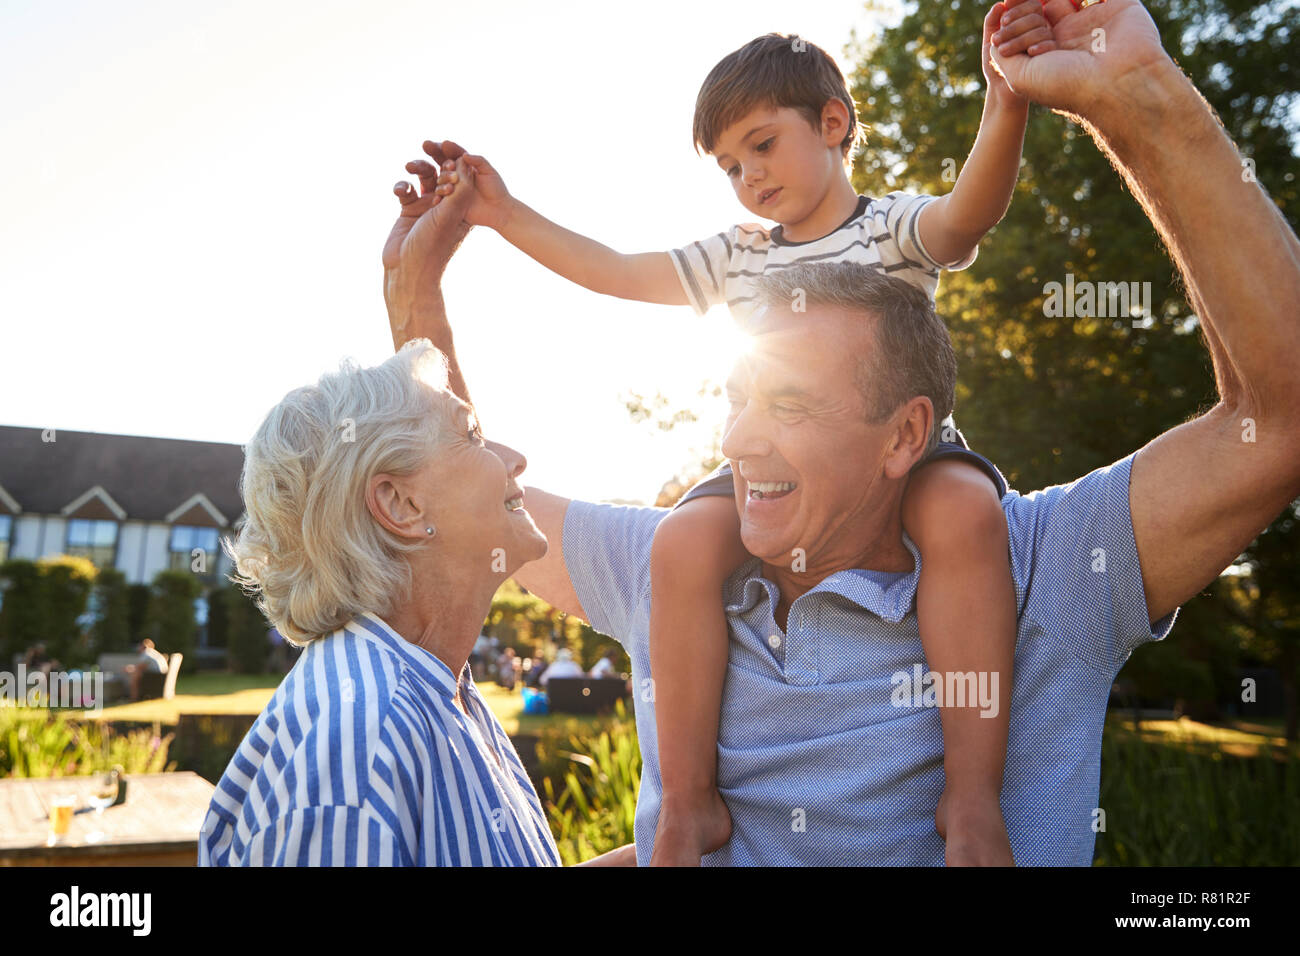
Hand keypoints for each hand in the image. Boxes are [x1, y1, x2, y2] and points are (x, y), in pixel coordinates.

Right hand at [382, 140, 476, 324]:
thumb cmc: (433, 245)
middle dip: (436, 161)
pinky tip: (400, 190)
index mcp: (463, 208)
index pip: (463, 178)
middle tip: (430, 148)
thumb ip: (459, 189)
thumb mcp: (450, 215)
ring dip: (418, 168)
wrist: (408, 269)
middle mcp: (447, 206)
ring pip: (424, 178)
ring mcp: (427, 207)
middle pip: (443, 174)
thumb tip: (465, 162)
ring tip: (411, 166)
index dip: (457, 164)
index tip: (450, 160)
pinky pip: (406, 189)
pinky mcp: (409, 210)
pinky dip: (402, 185)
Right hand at [421, 140, 512, 231]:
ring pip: (442, 180)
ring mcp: (453, 188)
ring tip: (447, 178)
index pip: (455, 154)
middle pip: (444, 163)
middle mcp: (458, 175)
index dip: (449, 148)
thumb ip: (479, 161)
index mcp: (467, 166)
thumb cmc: (497, 190)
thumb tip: (464, 155)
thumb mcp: (490, 173)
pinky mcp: (451, 202)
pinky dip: (438, 196)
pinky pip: (441, 198)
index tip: (443, 144)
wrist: (499, 211)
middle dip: (435, 153)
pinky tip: (436, 195)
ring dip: (442, 177)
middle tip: (427, 145)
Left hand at [983, 1, 1055, 108]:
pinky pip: (1051, 42)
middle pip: (1034, 11)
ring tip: (1005, 52)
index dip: (1016, 4)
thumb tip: (999, 5)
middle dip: (1015, 19)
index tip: (1005, 9)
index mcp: (1022, 27)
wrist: (1007, 99)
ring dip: (1022, 35)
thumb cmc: (998, 74)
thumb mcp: (990, 48)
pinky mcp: (1057, 55)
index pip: (1026, 6)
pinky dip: (1041, 45)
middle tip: (998, 34)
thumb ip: (992, 25)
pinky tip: (1032, 53)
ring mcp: (1048, 42)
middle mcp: (1037, 32)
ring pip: (1040, 25)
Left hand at [989, 0, 1171, 116]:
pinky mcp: (1121, 6)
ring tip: (1040, 2)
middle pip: (1044, 8)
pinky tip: (1071, 0)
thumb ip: (1004, 56)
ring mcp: (1097, 20)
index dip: (1014, 19)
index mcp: (1053, 55)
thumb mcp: (1020, 77)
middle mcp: (1074, 37)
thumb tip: (995, 39)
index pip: (1028, 27)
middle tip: (1015, 7)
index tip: (1003, 20)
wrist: (1114, 86)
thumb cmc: (1066, 85)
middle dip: (1026, 7)